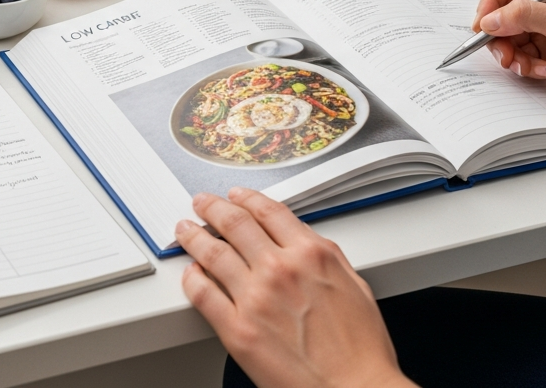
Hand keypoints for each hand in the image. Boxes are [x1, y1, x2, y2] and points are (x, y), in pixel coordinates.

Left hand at [176, 189, 414, 387]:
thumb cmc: (360, 349)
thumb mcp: (354, 285)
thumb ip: (324, 258)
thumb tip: (304, 244)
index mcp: (311, 254)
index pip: (269, 211)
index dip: (246, 198)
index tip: (235, 195)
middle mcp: (280, 269)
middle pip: (234, 224)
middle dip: (212, 208)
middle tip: (201, 203)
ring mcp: (255, 298)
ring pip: (212, 254)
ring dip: (194, 236)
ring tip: (185, 230)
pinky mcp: (237, 329)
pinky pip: (203, 295)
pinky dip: (192, 279)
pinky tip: (191, 273)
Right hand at [472, 0, 545, 110]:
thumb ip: (526, 16)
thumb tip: (490, 19)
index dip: (488, 1)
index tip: (485, 27)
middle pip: (498, 10)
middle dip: (499, 35)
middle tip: (506, 54)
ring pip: (505, 36)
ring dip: (512, 55)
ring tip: (529, 66)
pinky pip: (518, 54)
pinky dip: (524, 66)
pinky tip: (542, 71)